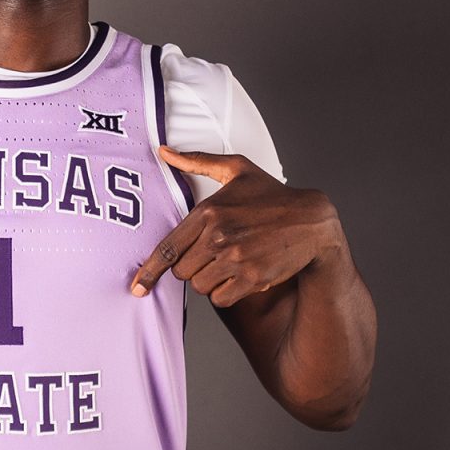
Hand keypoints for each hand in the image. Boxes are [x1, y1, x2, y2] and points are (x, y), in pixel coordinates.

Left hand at [130, 147, 343, 306]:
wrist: (313, 220)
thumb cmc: (271, 194)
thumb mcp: (236, 170)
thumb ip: (197, 161)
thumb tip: (163, 151)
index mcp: (208, 211)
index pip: (167, 248)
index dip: (149, 272)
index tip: (136, 288)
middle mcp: (218, 236)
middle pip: (181, 271)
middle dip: (191, 268)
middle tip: (211, 256)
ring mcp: (236, 258)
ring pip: (200, 286)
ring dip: (209, 280)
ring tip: (228, 263)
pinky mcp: (253, 277)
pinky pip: (220, 298)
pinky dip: (225, 293)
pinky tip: (238, 277)